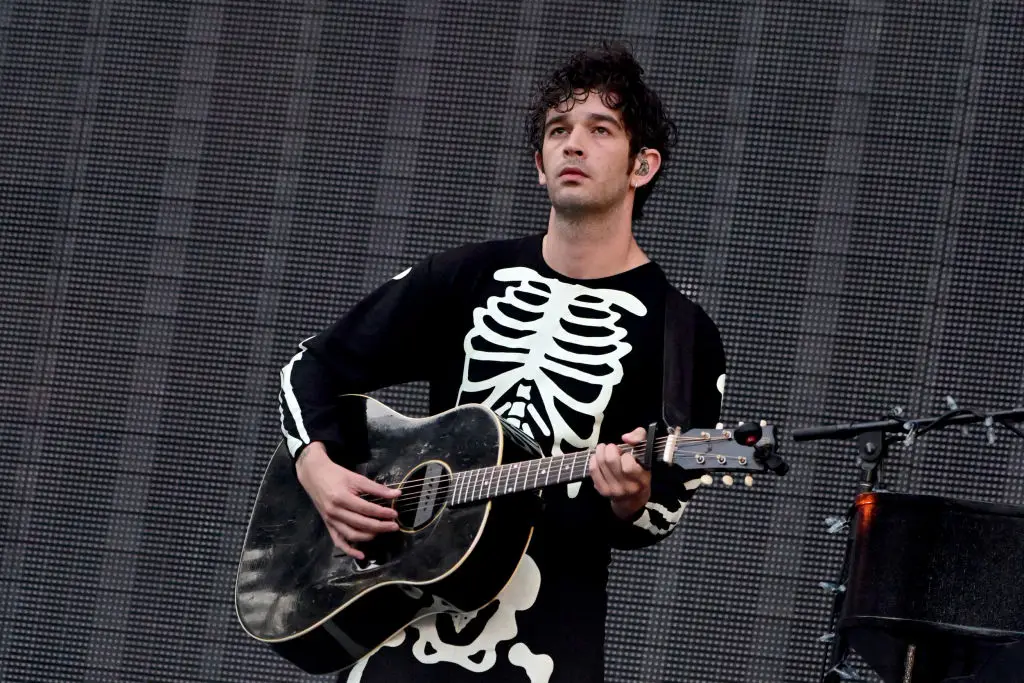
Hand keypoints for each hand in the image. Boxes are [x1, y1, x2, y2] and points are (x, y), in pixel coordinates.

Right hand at [295, 441, 401, 559]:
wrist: (314, 475)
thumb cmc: (336, 475)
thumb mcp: (357, 478)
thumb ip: (377, 488)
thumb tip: (397, 494)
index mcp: (341, 498)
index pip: (366, 509)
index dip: (382, 513)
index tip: (394, 514)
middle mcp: (335, 512)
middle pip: (361, 524)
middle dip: (380, 527)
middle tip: (394, 526)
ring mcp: (330, 521)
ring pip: (352, 535)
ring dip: (369, 536)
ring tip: (383, 532)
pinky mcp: (328, 525)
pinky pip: (338, 542)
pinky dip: (349, 550)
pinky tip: (361, 555)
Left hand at [589, 427, 650, 519]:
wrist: (633, 499)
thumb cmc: (640, 473)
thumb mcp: (647, 454)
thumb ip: (640, 438)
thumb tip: (626, 438)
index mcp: (642, 479)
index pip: (629, 466)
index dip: (626, 455)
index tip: (627, 454)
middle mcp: (627, 487)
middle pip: (611, 461)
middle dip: (610, 449)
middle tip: (613, 448)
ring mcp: (614, 490)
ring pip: (600, 463)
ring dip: (601, 451)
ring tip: (605, 450)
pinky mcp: (602, 490)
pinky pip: (593, 470)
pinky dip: (594, 459)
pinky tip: (598, 457)